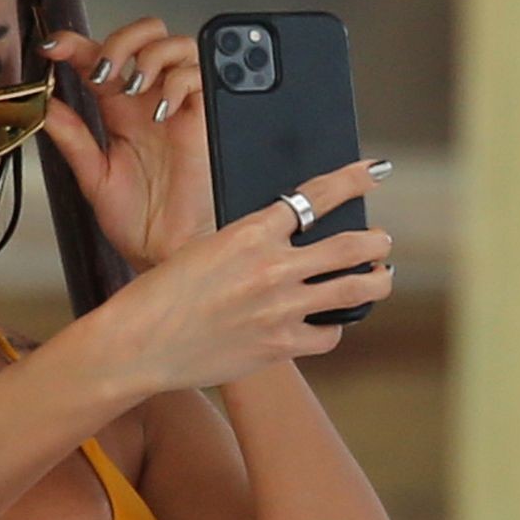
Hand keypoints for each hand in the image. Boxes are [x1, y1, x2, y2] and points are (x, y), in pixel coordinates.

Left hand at [37, 17, 212, 270]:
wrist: (167, 253)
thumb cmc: (138, 223)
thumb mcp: (93, 177)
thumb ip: (72, 138)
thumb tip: (44, 106)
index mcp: (119, 112)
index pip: (99, 59)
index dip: (76, 44)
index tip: (54, 46)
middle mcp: (149, 102)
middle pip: (144, 35)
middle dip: (121, 39)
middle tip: (104, 70)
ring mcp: (176, 107)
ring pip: (173, 44)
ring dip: (149, 56)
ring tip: (133, 87)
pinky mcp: (203, 118)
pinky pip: (197, 76)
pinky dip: (177, 82)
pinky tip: (160, 110)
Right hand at [96, 158, 393, 393]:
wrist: (138, 344)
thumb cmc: (160, 297)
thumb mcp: (202, 250)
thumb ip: (248, 242)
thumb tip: (283, 239)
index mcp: (250, 233)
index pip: (317, 196)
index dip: (353, 180)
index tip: (372, 173)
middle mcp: (272, 268)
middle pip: (351, 246)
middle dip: (376, 241)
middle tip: (381, 241)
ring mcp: (281, 308)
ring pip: (355, 289)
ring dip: (377, 281)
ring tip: (380, 277)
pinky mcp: (279, 346)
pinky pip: (329, 335)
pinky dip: (334, 327)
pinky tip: (330, 322)